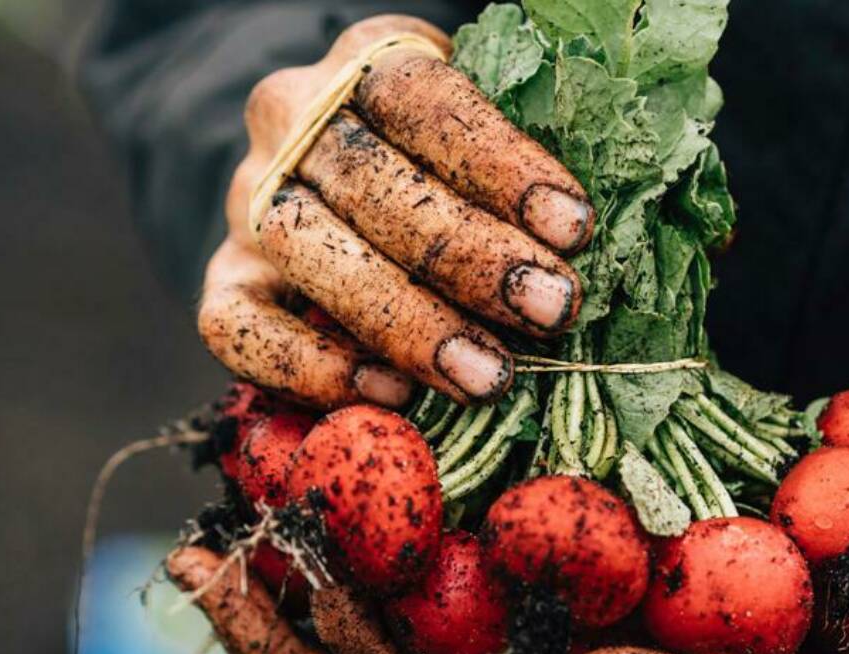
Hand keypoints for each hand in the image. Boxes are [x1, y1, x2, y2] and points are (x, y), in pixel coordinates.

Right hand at [199, 15, 592, 408]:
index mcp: (368, 62)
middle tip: (553, 309)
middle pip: (370, 181)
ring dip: (407, 323)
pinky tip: (392, 396)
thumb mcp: (493, 134)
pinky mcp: (223, 279)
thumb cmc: (452, 168)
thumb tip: (626, 230)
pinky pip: (237, 326)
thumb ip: (540, 157)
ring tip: (489, 376)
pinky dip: (308, 367)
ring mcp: (249, 202)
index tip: (574, 227)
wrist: (332, 180)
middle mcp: (293, 121)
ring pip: (310, 251)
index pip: (423, 95)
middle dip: (471, 256)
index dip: (499, 163)